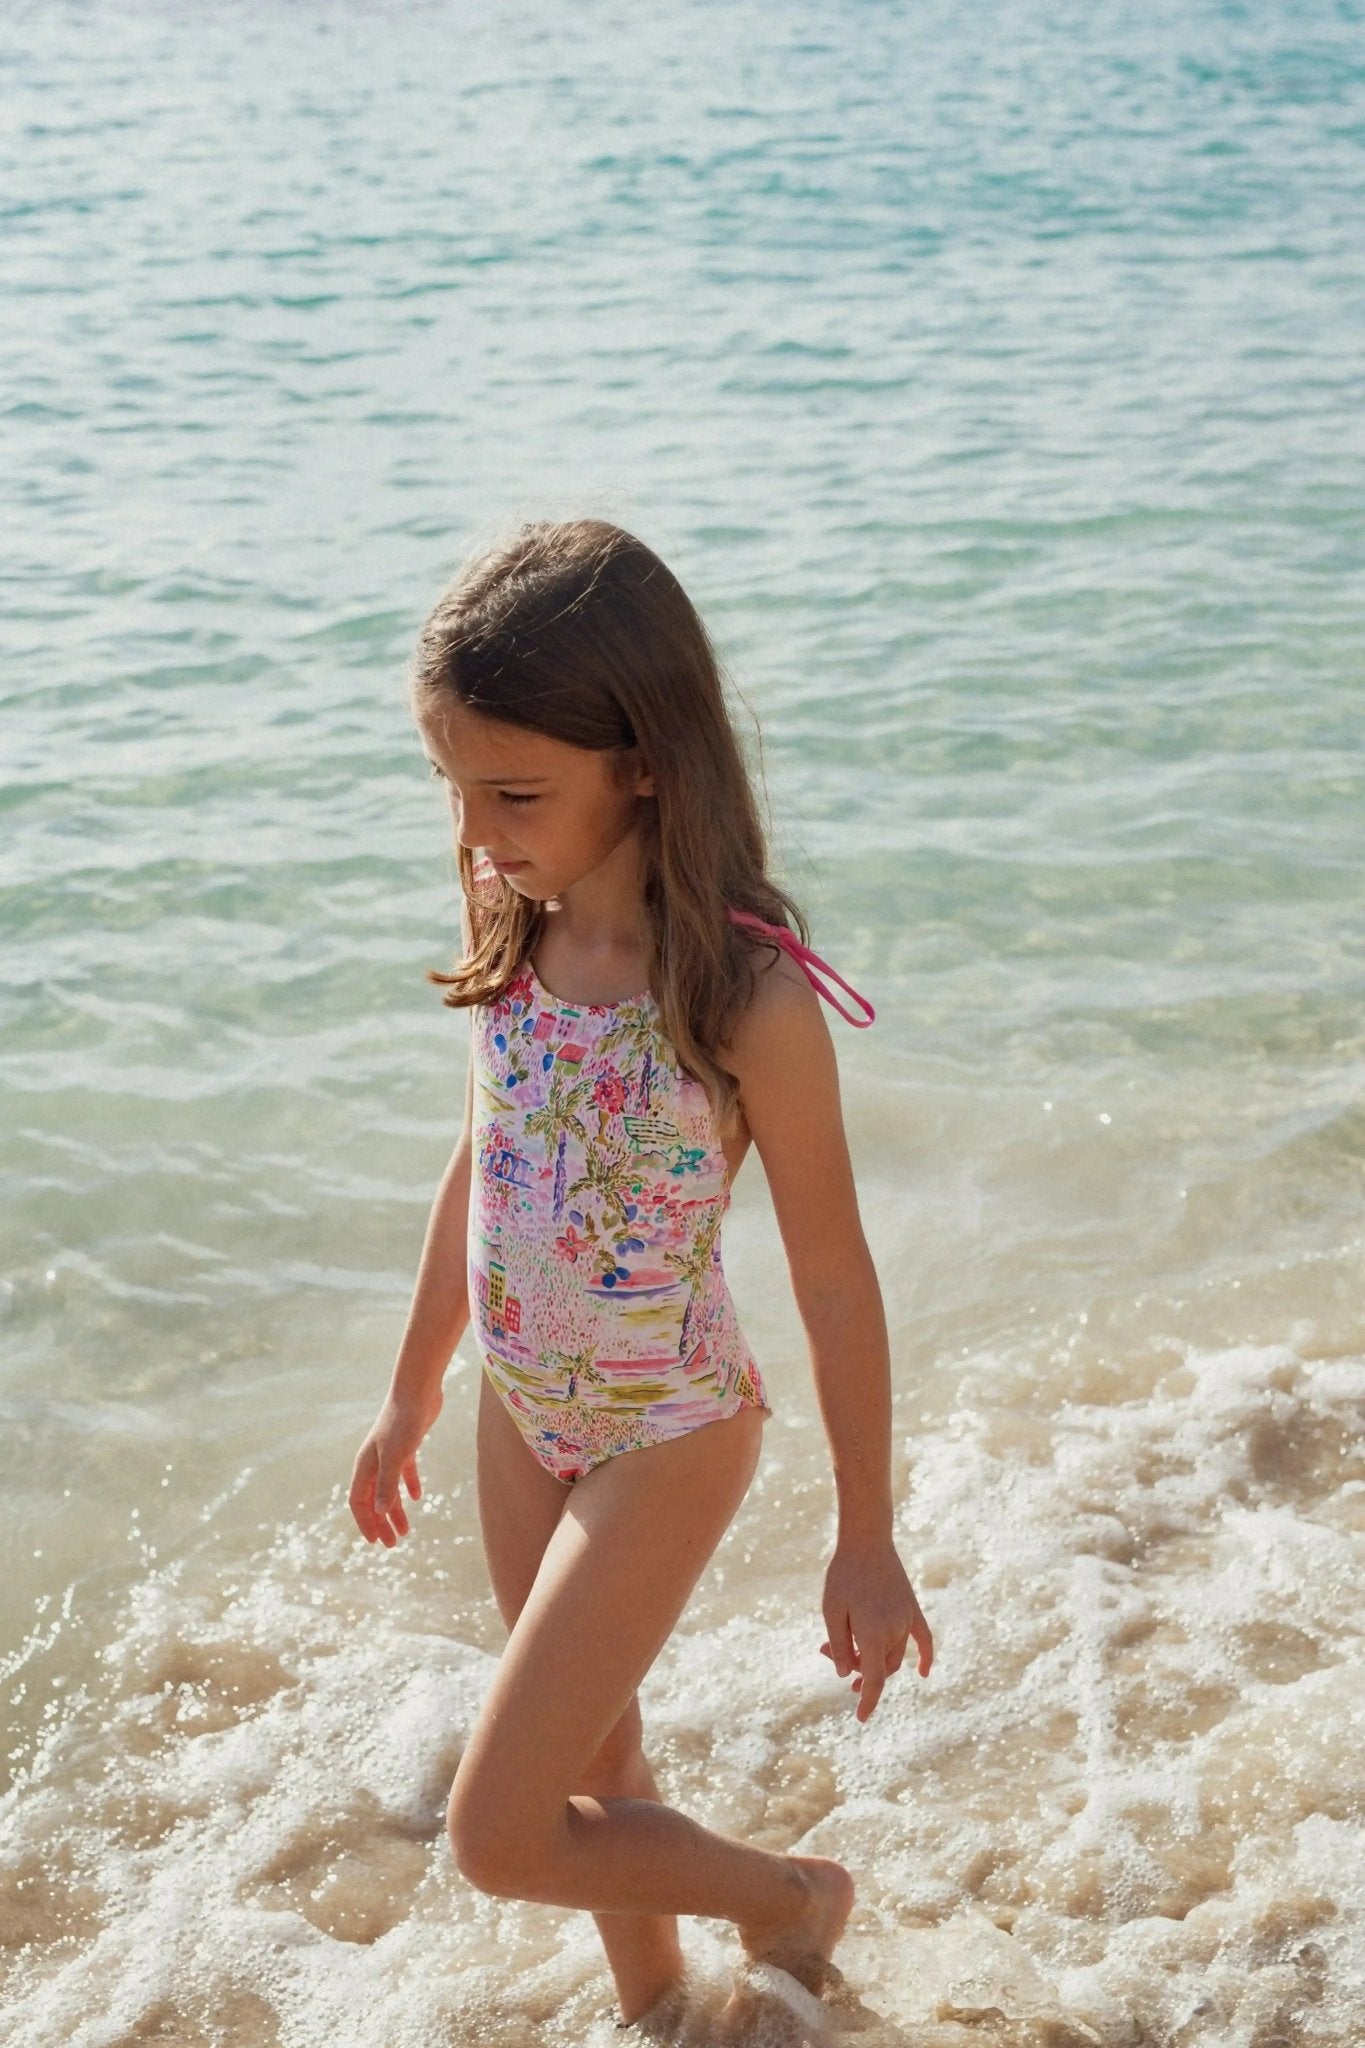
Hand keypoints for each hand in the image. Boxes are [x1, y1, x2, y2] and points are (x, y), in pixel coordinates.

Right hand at [348, 1384, 442, 1547]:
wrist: (417, 1390)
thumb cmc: (403, 1422)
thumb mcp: (396, 1456)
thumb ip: (387, 1483)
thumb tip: (380, 1512)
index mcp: (365, 1465)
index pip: (359, 1502)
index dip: (366, 1522)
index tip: (377, 1542)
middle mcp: (374, 1461)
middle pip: (374, 1499)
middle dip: (382, 1523)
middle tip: (393, 1544)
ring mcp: (390, 1453)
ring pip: (389, 1488)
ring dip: (396, 1509)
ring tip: (406, 1530)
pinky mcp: (406, 1445)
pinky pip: (404, 1471)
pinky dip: (409, 1485)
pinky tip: (418, 1496)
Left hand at [820, 1536, 932, 1721]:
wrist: (867, 1541)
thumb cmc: (843, 1576)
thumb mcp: (831, 1611)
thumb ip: (838, 1645)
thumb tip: (844, 1673)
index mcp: (873, 1635)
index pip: (873, 1679)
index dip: (867, 1701)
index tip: (861, 1719)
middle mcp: (895, 1631)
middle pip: (879, 1665)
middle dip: (854, 1666)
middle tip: (824, 1651)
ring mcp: (907, 1620)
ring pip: (893, 1653)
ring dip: (870, 1656)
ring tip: (838, 1640)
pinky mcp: (913, 1608)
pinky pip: (924, 1639)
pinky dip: (925, 1657)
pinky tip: (924, 1673)